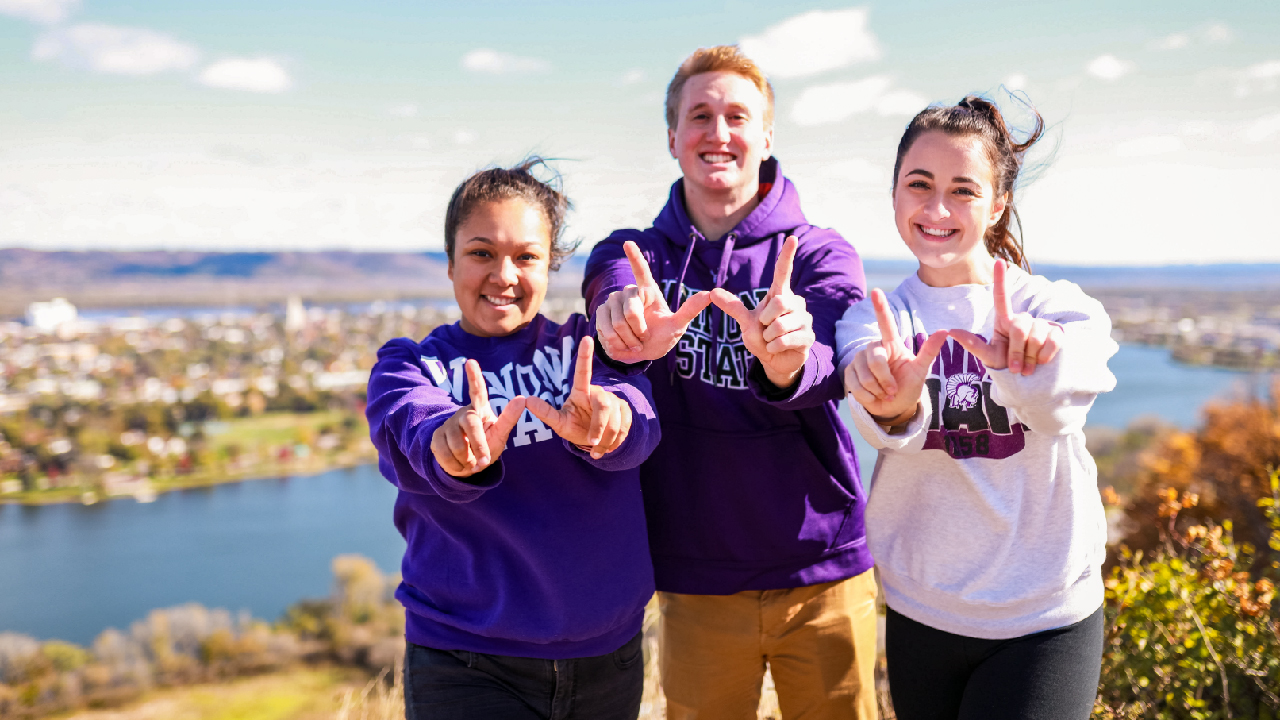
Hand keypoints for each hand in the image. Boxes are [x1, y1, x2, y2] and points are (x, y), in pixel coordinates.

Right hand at [430, 359, 525, 476]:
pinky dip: (456, 466)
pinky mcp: (436, 438)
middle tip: (484, 462)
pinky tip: (460, 466)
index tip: (470, 362)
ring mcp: (447, 425)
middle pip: (470, 423)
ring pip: (456, 443)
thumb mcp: (500, 434)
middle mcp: (462, 413)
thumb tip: (523, 399)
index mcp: (479, 409)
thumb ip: (509, 418)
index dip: (474, 377)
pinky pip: (444, 454)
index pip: (477, 390)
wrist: (468, 465)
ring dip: (467, 459)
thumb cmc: (487, 446)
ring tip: (472, 462)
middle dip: (478, 444)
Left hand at [527, 336, 632, 458]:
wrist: (594, 441)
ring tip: (597, 450)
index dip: (585, 355)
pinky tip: (607, 447)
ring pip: (616, 419)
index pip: (583, 371)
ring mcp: (615, 401)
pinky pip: (625, 426)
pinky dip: (615, 441)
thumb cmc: (574, 427)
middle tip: (591, 443)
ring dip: (606, 439)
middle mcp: (599, 392)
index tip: (586, 338)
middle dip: (599, 426)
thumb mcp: (559, 423)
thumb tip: (526, 400)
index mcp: (581, 391)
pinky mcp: (626, 411)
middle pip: (604, 405)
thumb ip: (545, 413)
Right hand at [595, 241, 711, 363]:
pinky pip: (605, 329)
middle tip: (644, 337)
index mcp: (647, 291)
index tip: (628, 243)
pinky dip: (616, 343)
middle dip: (639, 330)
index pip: (641, 271)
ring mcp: (612, 302)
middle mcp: (628, 292)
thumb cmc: (661, 336)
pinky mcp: (600, 314)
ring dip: (628, 339)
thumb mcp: (677, 326)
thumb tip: (709, 294)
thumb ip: (690, 310)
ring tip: (634, 342)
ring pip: (617, 322)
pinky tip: (621, 344)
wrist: (639, 353)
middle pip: (631, 310)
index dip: (635, 257)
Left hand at [709, 235, 811, 387]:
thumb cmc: (762, 337)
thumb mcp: (746, 322)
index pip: (783, 272)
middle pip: (779, 303)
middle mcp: (795, 303)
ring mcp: (804, 319)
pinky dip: (774, 347)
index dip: (787, 255)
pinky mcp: (809, 336)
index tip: (792, 237)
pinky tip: (777, 348)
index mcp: (779, 295)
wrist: (774, 360)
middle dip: (765, 320)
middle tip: (765, 329)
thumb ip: (733, 307)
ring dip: (768, 338)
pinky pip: (785, 340)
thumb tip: (712, 292)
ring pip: (780, 325)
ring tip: (772, 340)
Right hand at [846, 288, 947, 421]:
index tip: (876, 290)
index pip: (886, 323)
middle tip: (892, 390)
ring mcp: (859, 360)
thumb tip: (945, 330)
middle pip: (874, 359)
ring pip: (864, 374)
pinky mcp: (849, 373)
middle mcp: (873, 348)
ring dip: (877, 390)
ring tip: (884, 394)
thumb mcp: (921, 370)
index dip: (880, 307)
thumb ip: (929, 351)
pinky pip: (855, 385)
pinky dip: (868, 397)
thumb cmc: (908, 386)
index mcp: (891, 344)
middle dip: (884, 378)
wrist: (893, 407)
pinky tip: (874, 399)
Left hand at [948, 259, 1062, 375]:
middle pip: (1019, 327)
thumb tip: (950, 331)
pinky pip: (1052, 341)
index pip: (1001, 297)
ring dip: (1031, 357)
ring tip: (1028, 367)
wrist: (1028, 379)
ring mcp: (1041, 324)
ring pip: (1036, 336)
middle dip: (1017, 351)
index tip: (999, 261)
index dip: (1001, 279)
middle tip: (1017, 367)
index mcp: (1005, 320)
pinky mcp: (1057, 333)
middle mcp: (1023, 318)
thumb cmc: (1006, 364)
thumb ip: (972, 344)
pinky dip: (1045, 356)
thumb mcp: (988, 356)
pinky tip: (1042, 362)